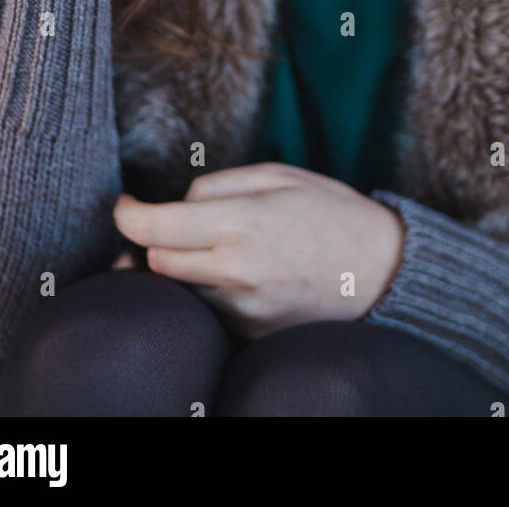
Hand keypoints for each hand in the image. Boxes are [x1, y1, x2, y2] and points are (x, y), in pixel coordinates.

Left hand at [113, 162, 404, 338]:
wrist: (383, 271)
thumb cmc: (331, 212)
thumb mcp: (278, 176)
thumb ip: (217, 185)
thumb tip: (175, 203)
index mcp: (240, 222)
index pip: (153, 228)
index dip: (127, 214)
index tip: (125, 205)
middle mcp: (236, 270)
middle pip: (157, 262)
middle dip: (155, 241)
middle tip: (174, 223)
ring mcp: (243, 309)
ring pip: (180, 289)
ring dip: (184, 267)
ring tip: (218, 247)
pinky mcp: (251, 333)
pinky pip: (209, 310)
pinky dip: (209, 291)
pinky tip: (236, 273)